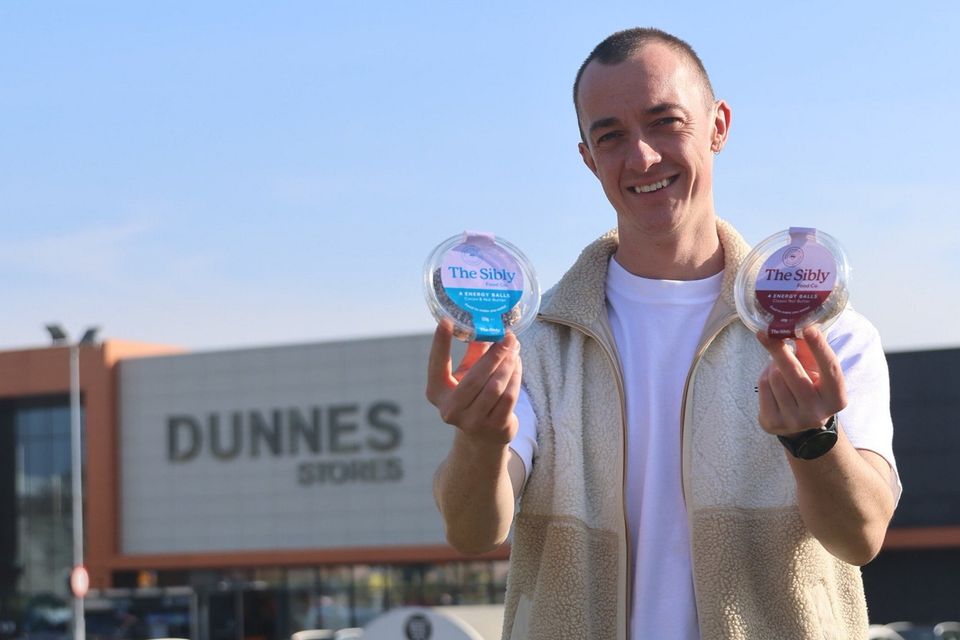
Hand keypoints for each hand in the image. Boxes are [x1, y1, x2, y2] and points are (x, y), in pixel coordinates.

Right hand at [425, 320, 522, 447]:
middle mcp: (450, 410)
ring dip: (508, 364)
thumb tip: (486, 325)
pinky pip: (509, 397)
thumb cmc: (472, 396)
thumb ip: (473, 353)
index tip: (446, 321)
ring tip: (514, 348)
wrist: (483, 437)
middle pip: (475, 378)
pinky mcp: (495, 428)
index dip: (439, 344)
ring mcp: (472, 422)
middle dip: (494, 355)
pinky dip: (515, 377)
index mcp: (437, 393)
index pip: (437, 366)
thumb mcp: (465, 375)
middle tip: (508, 337)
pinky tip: (517, 364)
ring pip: (495, 387)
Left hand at [756, 325, 846, 435]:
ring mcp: (794, 420)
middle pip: (794, 372)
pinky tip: (772, 381)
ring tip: (779, 368)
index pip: (830, 369)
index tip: (808, 328)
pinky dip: (765, 376)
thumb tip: (798, 325)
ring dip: (773, 366)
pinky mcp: (773, 422)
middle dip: (779, 349)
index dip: (819, 347)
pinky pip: (763, 386)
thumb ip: (810, 352)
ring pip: (775, 377)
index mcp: (836, 399)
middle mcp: (817, 413)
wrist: (798, 425)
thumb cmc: (810, 389)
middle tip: (766, 332)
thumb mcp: (817, 373)